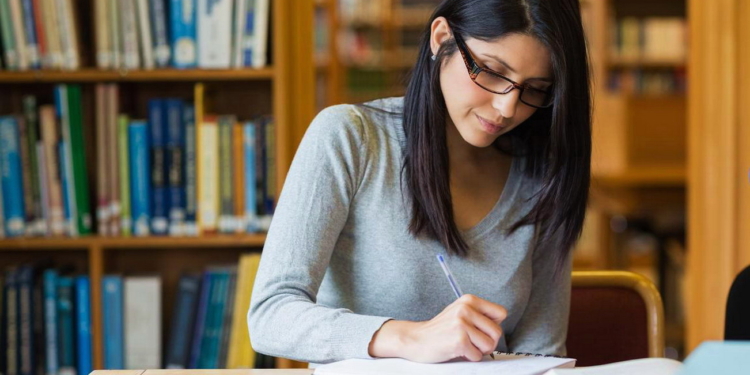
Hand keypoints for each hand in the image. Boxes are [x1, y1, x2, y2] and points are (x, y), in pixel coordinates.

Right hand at [368, 294, 506, 362]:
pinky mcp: (459, 340)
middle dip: (487, 342)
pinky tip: (456, 350)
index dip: (493, 325)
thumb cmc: (441, 330)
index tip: (480, 330)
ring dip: (478, 351)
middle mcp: (466, 309)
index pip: (501, 313)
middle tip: (472, 342)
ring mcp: (461, 324)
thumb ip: (479, 315)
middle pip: (497, 332)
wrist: (416, 339)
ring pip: (489, 345)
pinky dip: (469, 357)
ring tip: (464, 346)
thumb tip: (500, 325)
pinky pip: (477, 355)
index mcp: (469, 300)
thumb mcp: (460, 313)